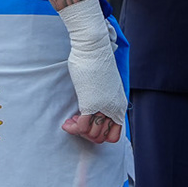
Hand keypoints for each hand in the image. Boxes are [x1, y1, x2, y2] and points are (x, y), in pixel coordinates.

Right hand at [62, 15, 126, 143]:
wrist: (94, 48)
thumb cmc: (97, 61)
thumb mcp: (105, 84)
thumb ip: (104, 98)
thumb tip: (95, 104)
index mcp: (120, 105)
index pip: (114, 134)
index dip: (99, 133)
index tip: (88, 124)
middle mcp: (115, 109)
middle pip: (102, 138)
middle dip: (87, 134)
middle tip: (77, 123)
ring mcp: (104, 108)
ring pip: (92, 135)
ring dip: (79, 131)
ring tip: (72, 121)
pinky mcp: (91, 104)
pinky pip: (82, 127)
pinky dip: (73, 128)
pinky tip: (67, 123)